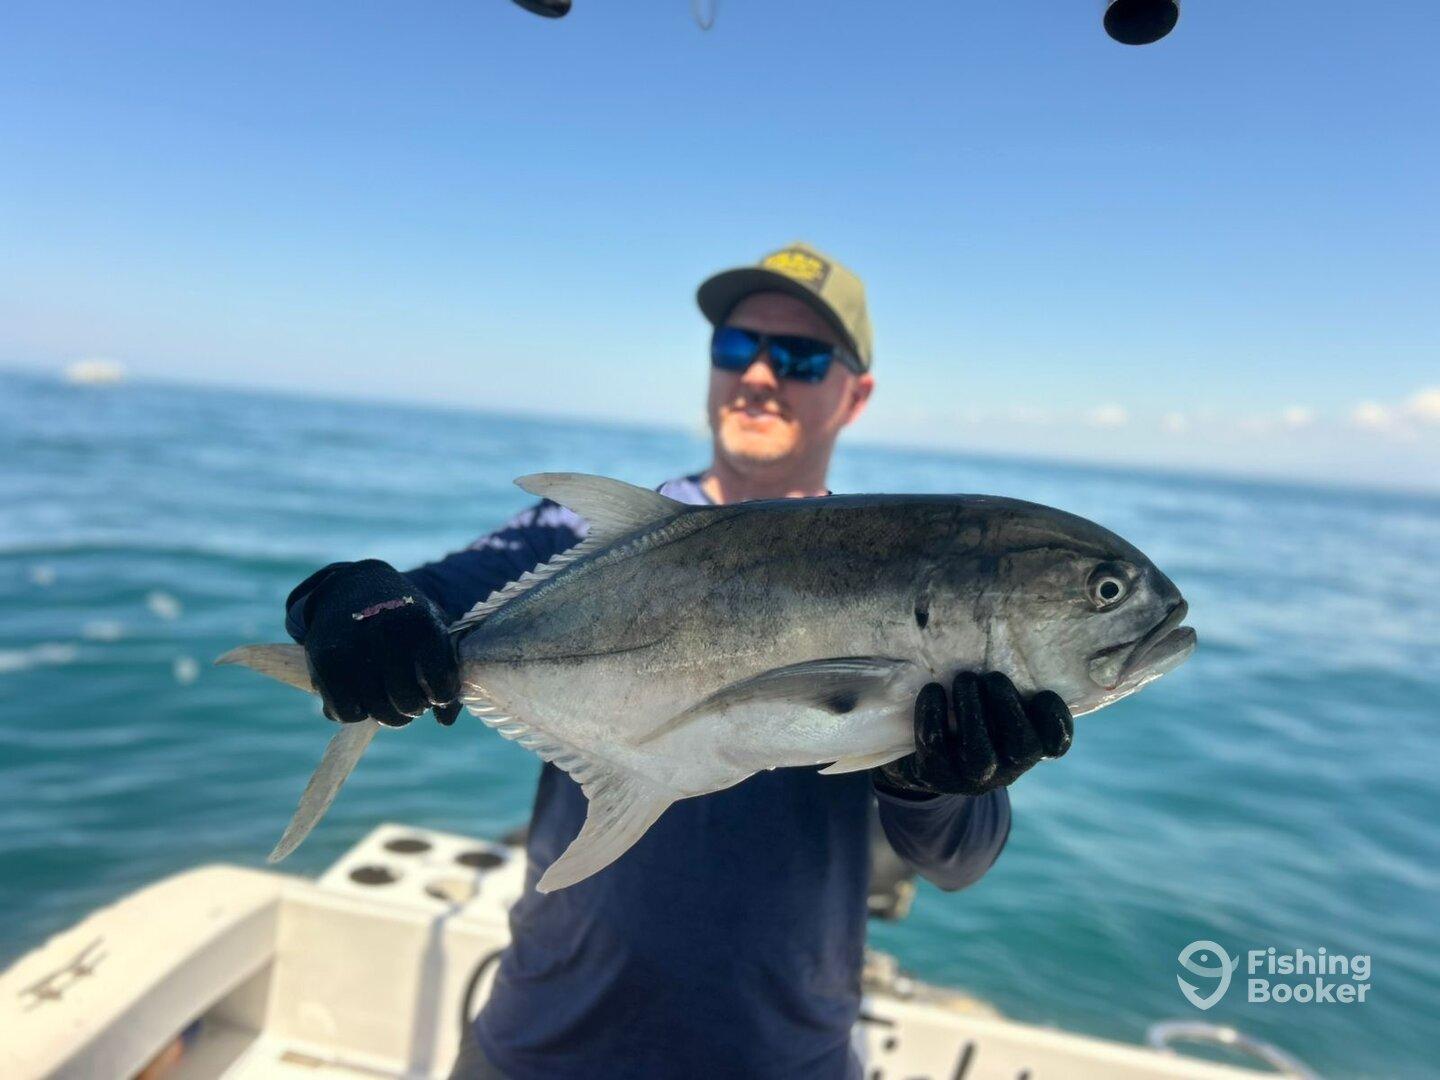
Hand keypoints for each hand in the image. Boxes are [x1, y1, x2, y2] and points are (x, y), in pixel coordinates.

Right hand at [300, 560, 461, 727]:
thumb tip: (445, 722)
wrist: (353, 588)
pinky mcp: (324, 663)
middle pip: (408, 704)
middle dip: (413, 707)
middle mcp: (386, 636)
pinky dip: (355, 712)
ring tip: (387, 695)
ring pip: (377, 714)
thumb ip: (447, 674)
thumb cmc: (403, 618)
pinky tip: (361, 694)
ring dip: (386, 714)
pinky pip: (345, 714)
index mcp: (422, 626)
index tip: (435, 689)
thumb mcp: (433, 631)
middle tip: (408, 695)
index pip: (441, 686)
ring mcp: (352, 650)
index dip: (441, 695)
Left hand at [874, 672, 1072, 796]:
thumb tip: (1015, 632)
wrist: (922, 754)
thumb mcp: (995, 700)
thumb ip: (1011, 681)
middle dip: (1008, 707)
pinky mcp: (936, 774)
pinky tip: (933, 691)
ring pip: (980, 755)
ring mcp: (972, 777)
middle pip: (1021, 748)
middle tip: (994, 678)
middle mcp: (1007, 767)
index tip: (1042, 693)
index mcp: (1028, 745)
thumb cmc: (971, 712)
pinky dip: (933, 716)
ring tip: (965, 679)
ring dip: (972, 711)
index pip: (1056, 743)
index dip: (1056, 721)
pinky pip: (935, 749)